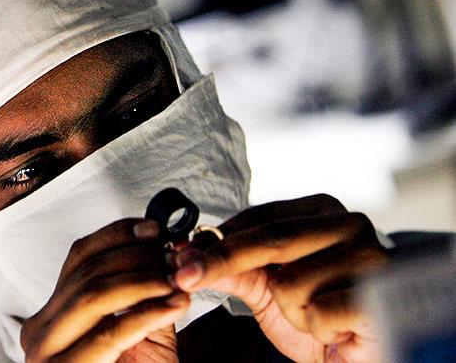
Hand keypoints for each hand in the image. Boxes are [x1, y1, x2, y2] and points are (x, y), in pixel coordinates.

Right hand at [20, 218, 188, 361]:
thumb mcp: (130, 329)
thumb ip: (141, 291)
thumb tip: (169, 249)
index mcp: (50, 311)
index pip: (79, 253)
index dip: (119, 234)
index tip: (156, 228)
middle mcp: (39, 328)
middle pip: (90, 270)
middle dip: (139, 257)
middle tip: (176, 256)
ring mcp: (46, 352)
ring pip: (96, 294)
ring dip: (145, 280)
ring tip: (178, 280)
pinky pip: (112, 332)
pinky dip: (149, 313)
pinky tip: (177, 305)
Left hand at [172, 195, 387, 361]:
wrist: (366, 353)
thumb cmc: (319, 313)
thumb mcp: (269, 286)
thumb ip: (234, 265)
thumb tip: (188, 253)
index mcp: (322, 210)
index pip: (259, 216)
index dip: (217, 238)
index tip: (179, 254)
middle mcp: (348, 223)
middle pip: (269, 238)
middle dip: (221, 260)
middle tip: (184, 277)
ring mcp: (369, 256)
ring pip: (291, 283)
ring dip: (292, 311)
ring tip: (317, 315)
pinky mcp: (379, 294)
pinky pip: (317, 313)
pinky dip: (317, 329)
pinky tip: (337, 329)